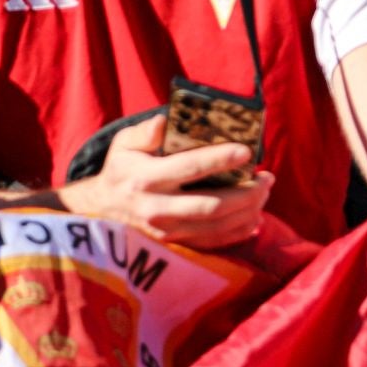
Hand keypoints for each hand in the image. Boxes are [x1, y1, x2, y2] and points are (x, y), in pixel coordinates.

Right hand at [57, 114, 271, 248]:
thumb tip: (164, 121)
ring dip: (248, 211)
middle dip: (246, 193)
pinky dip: (238, 233)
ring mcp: (166, 231)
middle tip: (267, 177)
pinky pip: (212, 243)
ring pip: (216, 227)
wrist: (99, 211)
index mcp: (146, 178)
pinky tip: (256, 218)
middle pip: (211, 205)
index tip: (247, 151)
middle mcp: (157, 208)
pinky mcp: (173, 245)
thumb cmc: (121, 168)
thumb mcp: (123, 144)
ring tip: (265, 192)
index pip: (190, 168)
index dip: (220, 159)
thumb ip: (143, 132)